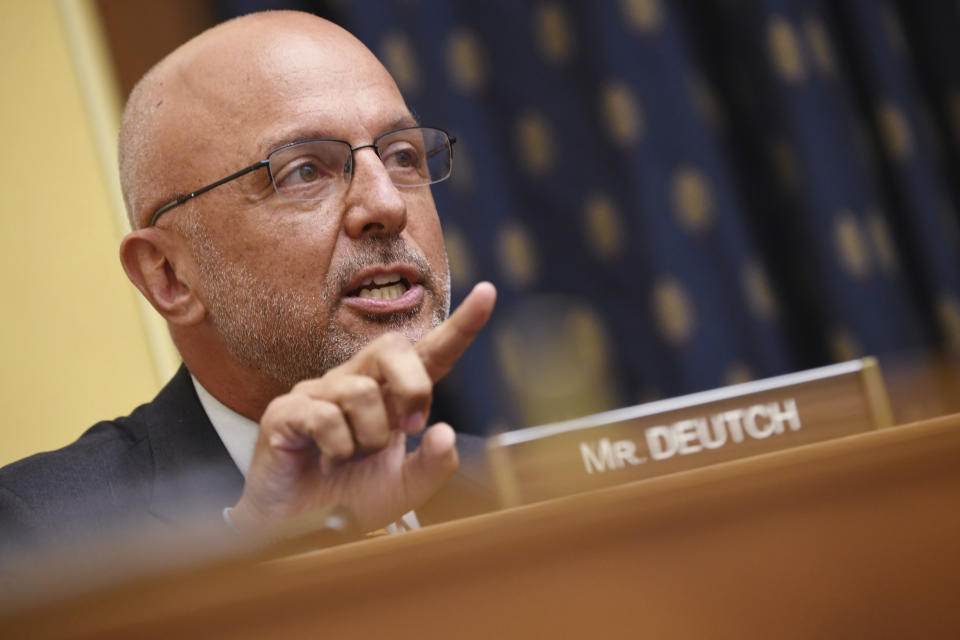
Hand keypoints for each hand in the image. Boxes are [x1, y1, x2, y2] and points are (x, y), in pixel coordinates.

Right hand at [230, 282, 496, 532]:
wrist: (298, 533)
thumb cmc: (351, 500)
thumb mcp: (406, 489)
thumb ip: (433, 465)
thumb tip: (444, 432)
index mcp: (391, 396)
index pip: (429, 354)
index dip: (459, 326)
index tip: (488, 293)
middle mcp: (356, 383)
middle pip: (392, 347)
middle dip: (412, 386)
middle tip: (409, 428)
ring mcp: (319, 394)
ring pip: (361, 391)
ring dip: (369, 436)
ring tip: (352, 457)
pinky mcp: (286, 412)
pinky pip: (324, 415)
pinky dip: (337, 445)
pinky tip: (327, 458)